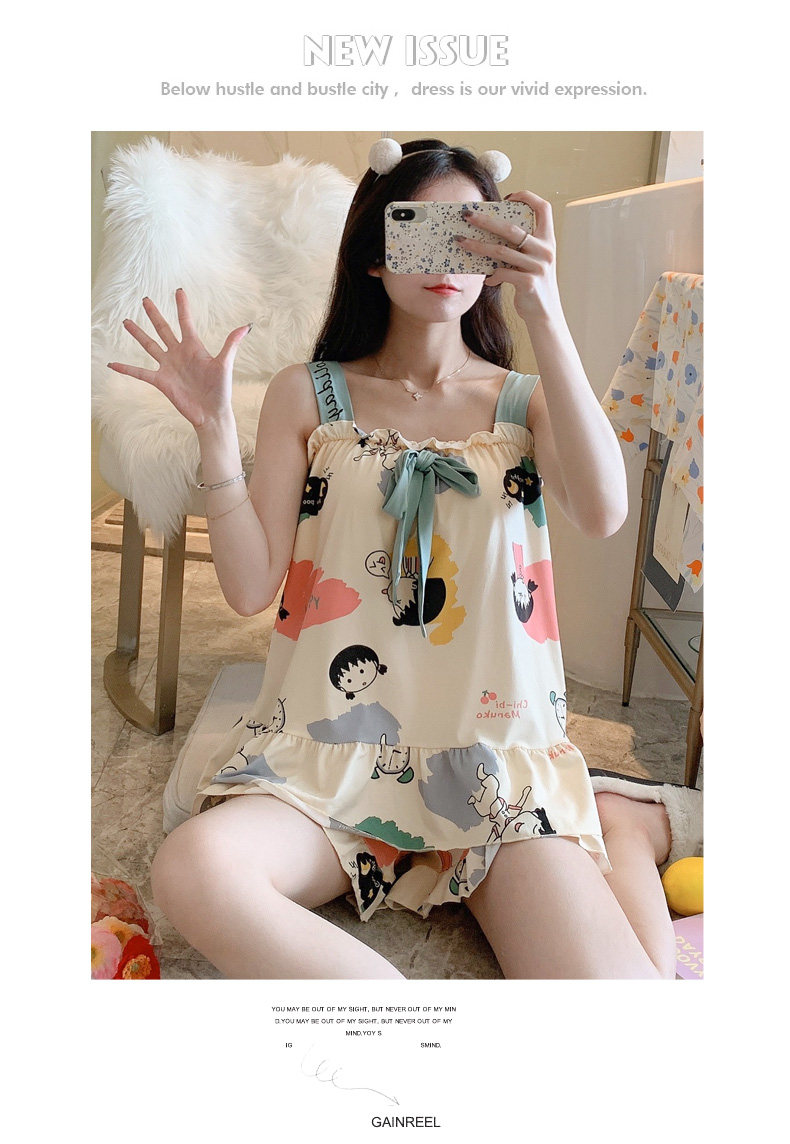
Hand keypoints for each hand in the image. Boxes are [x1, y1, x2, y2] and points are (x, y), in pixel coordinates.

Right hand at [107, 290, 251, 429]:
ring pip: (149, 345)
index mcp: (194, 347)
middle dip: (154, 314)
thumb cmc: (220, 390)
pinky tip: (112, 365)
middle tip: (145, 299)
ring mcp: (168, 366)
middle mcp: (179, 354)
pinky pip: (140, 373)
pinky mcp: (161, 381)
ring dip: (138, 334)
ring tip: (126, 321)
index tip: (178, 290)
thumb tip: (246, 326)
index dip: (182, 306)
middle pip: (163, 329)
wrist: (211, 414)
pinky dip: (126, 369)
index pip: (185, 321)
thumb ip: (231, 344)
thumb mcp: (225, 365)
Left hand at [455, 190, 560, 323]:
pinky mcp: (528, 283)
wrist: (545, 314)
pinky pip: (502, 273)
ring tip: (461, 242)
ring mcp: (538, 266)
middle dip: (485, 220)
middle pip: (511, 228)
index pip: (543, 208)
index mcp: (548, 240)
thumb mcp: (533, 261)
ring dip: (477, 246)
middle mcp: (545, 250)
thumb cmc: (534, 285)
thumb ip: (521, 247)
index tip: (509, 197)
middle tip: (467, 215)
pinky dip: (492, 275)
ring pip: (501, 251)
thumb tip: (490, 233)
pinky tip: (487, 279)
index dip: (527, 197)